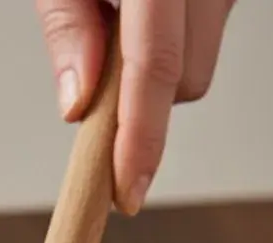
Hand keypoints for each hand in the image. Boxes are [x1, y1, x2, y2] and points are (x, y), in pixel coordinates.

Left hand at [37, 0, 234, 214]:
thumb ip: (68, 24)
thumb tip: (78, 107)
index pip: (157, 70)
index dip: (140, 140)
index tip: (127, 194)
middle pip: (189, 80)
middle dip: (142, 98)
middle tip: (96, 62)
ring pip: (200, 62)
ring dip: (157, 65)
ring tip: (119, 12)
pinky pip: (205, 32)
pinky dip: (171, 38)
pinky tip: (143, 7)